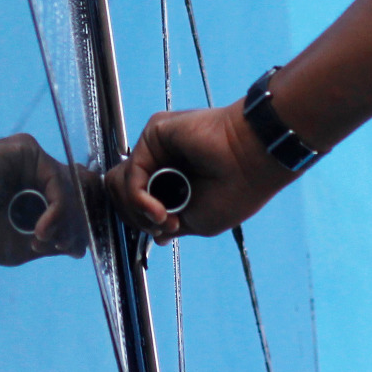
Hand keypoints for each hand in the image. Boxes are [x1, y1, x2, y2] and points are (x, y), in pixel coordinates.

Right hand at [0, 134, 84, 264]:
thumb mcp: (18, 247)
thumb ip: (51, 242)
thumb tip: (80, 246)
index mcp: (34, 200)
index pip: (74, 209)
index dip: (78, 229)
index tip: (65, 249)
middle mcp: (37, 178)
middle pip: (79, 197)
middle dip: (76, 226)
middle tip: (59, 246)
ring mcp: (34, 164)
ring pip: (72, 189)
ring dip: (66, 220)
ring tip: (41, 238)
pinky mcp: (28, 151)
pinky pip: (59, 178)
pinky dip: (58, 207)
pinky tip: (40, 228)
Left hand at [109, 103, 294, 242]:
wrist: (252, 162)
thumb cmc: (236, 192)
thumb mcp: (199, 221)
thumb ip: (171, 225)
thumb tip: (156, 237)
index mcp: (174, 181)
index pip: (136, 203)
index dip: (144, 222)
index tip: (169, 229)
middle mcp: (162, 162)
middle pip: (121, 193)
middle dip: (137, 218)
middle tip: (164, 224)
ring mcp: (156, 148)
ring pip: (119, 184)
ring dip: (138, 211)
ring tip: (163, 217)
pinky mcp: (153, 134)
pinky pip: (130, 174)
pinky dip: (139, 199)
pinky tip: (160, 209)